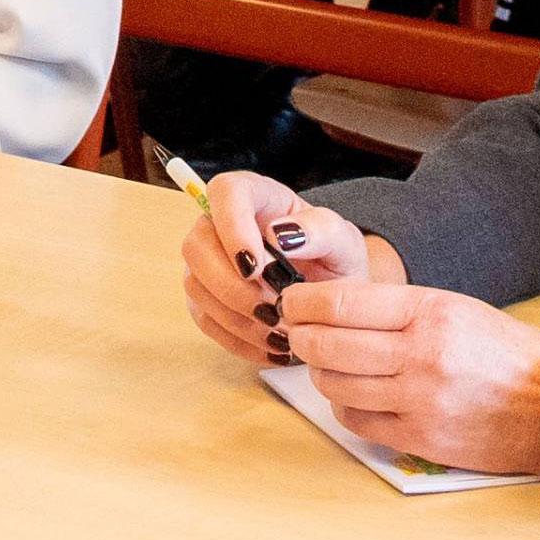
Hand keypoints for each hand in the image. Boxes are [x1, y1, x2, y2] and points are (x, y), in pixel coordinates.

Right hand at [174, 171, 387, 367]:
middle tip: (273, 311)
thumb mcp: (343, 242)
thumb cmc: (333, 260)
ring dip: (238, 317)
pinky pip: (206, 320)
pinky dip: (239, 339)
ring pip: (196, 287)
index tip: (256, 268)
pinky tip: (272, 345)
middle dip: (233, 287)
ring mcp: (206, 263)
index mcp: (255, 196)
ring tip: (281, 333)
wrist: (331, 300)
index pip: (225, 193)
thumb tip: (280, 234)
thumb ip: (322, 231)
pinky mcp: (205, 299)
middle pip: (197, 246)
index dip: (232, 228)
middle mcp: (219, 224)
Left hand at [278, 275, 539, 476]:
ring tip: (327, 365)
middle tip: (297, 334)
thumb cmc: (506, 354)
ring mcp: (420, 400)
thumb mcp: (457, 309)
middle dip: (301, 338)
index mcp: (432, 311)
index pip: (342, 302)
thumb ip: (398, 309)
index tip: (291, 304)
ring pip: (335, 385)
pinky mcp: (422, 438)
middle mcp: (422, 354)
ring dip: (320, 373)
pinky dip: (345, 407)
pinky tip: (354, 396)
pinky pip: (358, 422)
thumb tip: (332, 307)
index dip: (303, 304)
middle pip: (328, 345)